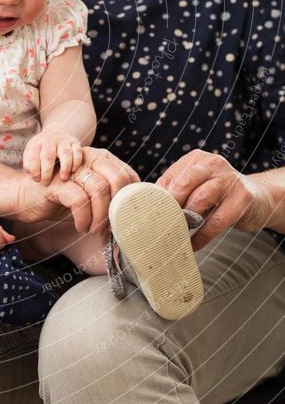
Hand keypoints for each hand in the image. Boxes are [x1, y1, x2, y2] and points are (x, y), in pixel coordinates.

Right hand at [16, 146, 139, 235]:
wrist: (23, 196)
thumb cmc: (60, 197)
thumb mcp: (88, 193)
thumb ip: (108, 196)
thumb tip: (132, 217)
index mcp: (99, 159)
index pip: (127, 174)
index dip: (132, 198)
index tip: (127, 218)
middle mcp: (87, 159)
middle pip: (117, 178)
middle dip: (119, 208)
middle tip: (112, 228)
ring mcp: (71, 170)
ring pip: (100, 189)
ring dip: (101, 217)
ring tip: (95, 231)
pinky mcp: (56, 183)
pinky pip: (79, 200)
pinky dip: (83, 218)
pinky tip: (80, 226)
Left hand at [23, 130, 82, 184]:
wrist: (55, 134)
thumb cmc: (41, 150)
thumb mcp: (31, 153)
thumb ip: (28, 164)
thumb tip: (31, 174)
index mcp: (37, 143)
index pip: (33, 156)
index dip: (34, 169)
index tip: (37, 180)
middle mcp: (50, 140)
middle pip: (48, 155)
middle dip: (47, 171)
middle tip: (46, 183)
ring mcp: (63, 140)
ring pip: (65, 152)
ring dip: (65, 167)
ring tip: (63, 178)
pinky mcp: (75, 142)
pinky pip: (77, 151)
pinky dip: (76, 161)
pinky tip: (73, 170)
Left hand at [156, 150, 273, 249]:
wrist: (258, 198)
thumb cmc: (218, 196)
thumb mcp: (197, 187)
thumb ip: (176, 192)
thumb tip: (145, 207)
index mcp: (196, 159)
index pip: (171, 176)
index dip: (158, 198)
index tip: (149, 216)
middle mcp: (213, 163)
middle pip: (185, 182)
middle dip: (172, 205)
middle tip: (163, 224)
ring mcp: (230, 178)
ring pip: (202, 198)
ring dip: (188, 219)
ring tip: (178, 234)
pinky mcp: (243, 197)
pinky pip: (218, 219)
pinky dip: (203, 235)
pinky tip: (194, 245)